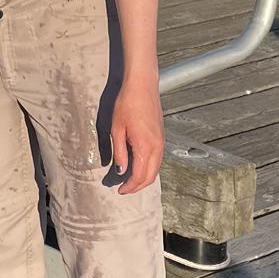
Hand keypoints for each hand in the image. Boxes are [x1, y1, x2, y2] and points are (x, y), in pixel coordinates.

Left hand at [109, 80, 163, 194]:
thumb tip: (121, 171)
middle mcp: (157, 148)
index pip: (139, 176)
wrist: (142, 86)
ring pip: (156, 169)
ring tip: (130, 181)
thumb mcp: (117, 129)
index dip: (130, 187)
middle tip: (124, 189)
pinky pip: (158, 160)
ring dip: (144, 179)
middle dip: (138, 186)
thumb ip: (120, 153)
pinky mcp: (162, 138)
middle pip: (150, 177)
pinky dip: (149, 169)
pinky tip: (138, 166)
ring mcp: (161, 143)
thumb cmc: (126, 105)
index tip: (119, 191)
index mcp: (145, 147)